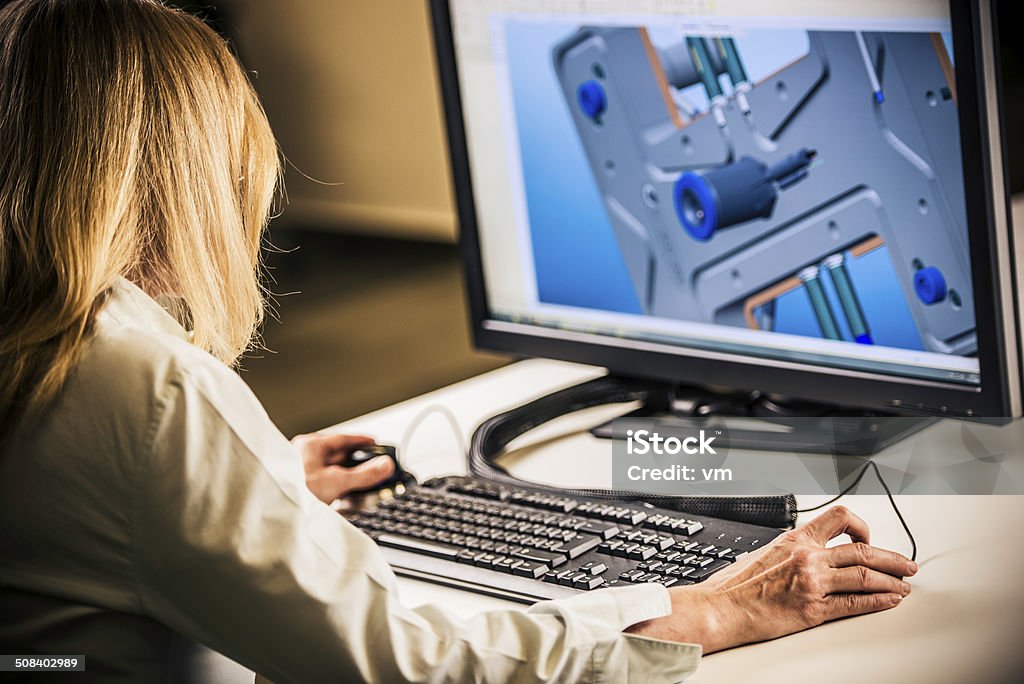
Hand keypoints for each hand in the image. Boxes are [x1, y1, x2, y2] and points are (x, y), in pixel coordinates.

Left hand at [292, 432, 395, 503]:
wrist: (268, 514)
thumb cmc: (291, 493)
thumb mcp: (336, 483)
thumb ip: (363, 475)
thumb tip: (384, 466)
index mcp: (309, 447)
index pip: (342, 439)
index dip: (361, 441)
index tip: (376, 444)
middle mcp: (301, 456)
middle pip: (336, 455)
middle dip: (355, 462)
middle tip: (372, 466)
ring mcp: (297, 473)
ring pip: (327, 470)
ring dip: (345, 477)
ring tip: (360, 484)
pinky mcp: (296, 488)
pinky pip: (320, 484)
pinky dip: (333, 488)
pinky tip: (338, 498)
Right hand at [627, 505, 916, 652]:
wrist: (721, 607)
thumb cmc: (735, 584)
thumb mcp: (764, 552)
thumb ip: (790, 550)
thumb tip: (803, 552)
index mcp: (795, 539)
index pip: (840, 518)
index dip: (863, 526)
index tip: (869, 538)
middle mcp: (808, 557)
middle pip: (863, 551)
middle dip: (893, 558)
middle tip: (907, 565)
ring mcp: (813, 583)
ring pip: (865, 576)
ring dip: (892, 581)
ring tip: (905, 586)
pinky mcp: (814, 610)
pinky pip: (855, 603)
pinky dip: (878, 601)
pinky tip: (890, 601)